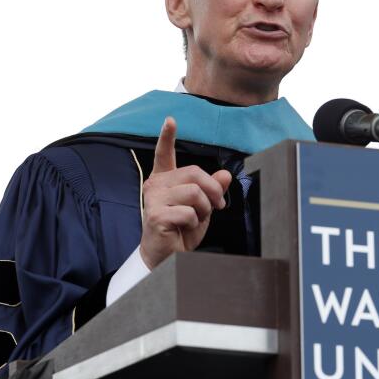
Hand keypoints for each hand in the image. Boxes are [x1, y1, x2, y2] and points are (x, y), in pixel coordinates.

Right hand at [138, 117, 231, 269]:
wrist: (165, 258)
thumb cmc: (181, 231)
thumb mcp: (202, 208)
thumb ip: (212, 190)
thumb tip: (225, 175)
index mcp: (164, 180)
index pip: (163, 154)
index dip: (166, 136)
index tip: (171, 120)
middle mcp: (155, 185)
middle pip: (194, 172)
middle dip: (213, 190)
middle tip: (217, 206)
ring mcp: (154, 199)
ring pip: (194, 192)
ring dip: (205, 208)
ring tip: (198, 219)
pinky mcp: (156, 215)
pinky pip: (188, 212)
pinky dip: (195, 222)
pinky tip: (185, 228)